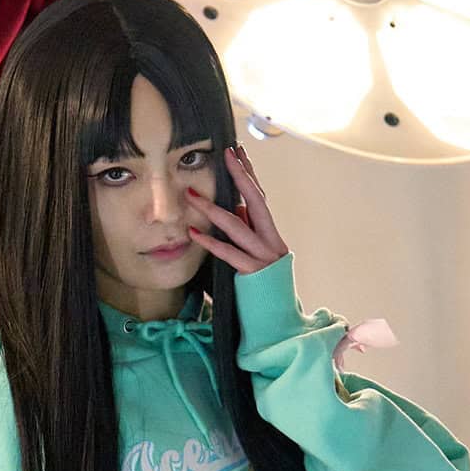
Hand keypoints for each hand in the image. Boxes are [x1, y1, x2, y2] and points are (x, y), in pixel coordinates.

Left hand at [183, 143, 289, 275]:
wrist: (278, 318)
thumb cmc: (264, 286)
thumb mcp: (258, 254)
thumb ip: (250, 231)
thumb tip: (238, 208)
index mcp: (272, 235)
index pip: (261, 197)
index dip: (249, 174)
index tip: (238, 151)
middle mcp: (272, 242)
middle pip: (257, 201)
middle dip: (241, 176)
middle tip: (226, 155)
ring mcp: (263, 257)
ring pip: (237, 226)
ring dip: (212, 208)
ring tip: (192, 195)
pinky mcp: (252, 273)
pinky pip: (227, 254)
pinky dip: (209, 242)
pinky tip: (192, 232)